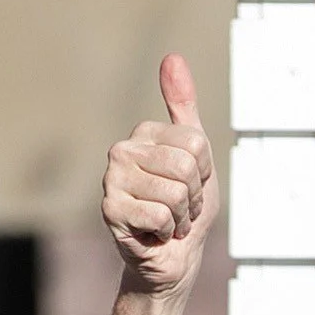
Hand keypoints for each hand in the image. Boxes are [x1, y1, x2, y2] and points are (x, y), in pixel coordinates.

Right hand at [100, 53, 216, 314]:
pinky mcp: (109, 210)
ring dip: (182, 216)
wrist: (174, 257)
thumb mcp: (197, 153)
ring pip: (174, 192)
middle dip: (194, 196)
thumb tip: (172, 57)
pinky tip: (154, 234)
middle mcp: (122, 151)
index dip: (204, 171)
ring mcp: (111, 180)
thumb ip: (184, 106)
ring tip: (168, 220)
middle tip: (180, 208)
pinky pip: (160, 214)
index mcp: (143, 134)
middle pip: (185, 165)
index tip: (192, 185)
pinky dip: (167, 231)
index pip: (195, 143)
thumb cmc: (186, 207)